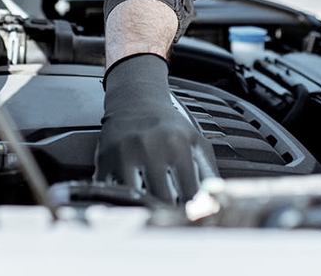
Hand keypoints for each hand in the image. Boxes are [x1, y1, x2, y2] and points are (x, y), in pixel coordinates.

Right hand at [94, 53, 217, 203]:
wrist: (135, 99)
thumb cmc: (168, 125)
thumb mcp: (195, 141)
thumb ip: (208, 171)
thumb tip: (215, 200)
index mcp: (177, 146)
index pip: (189, 192)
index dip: (192, 210)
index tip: (190, 217)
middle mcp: (151, 149)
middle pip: (163, 199)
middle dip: (169, 213)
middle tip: (171, 220)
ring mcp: (125, 155)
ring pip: (136, 199)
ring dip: (144, 210)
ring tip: (151, 214)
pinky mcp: (104, 160)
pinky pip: (111, 191)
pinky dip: (120, 202)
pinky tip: (130, 203)